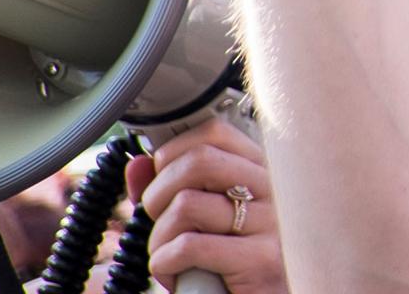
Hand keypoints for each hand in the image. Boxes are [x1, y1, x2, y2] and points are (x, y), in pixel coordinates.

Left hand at [126, 115, 286, 293]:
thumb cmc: (229, 268)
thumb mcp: (198, 224)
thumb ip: (168, 191)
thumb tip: (136, 164)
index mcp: (260, 171)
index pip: (214, 133)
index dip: (174, 152)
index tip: (161, 179)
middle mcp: (272, 188)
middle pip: (198, 161)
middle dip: (159, 193)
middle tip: (158, 221)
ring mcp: (271, 222)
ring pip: (186, 206)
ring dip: (159, 239)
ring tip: (168, 256)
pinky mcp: (262, 259)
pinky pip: (189, 247)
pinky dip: (165, 264)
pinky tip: (174, 275)